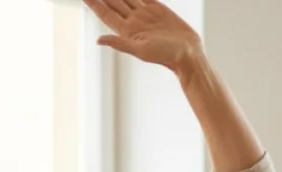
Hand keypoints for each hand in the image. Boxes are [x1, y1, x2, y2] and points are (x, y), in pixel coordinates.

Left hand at [83, 0, 202, 73]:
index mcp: (127, 30)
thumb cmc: (166, 56)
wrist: (189, 54)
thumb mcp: (141, 51)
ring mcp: (145, 14)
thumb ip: (120, 44)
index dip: (93, 3)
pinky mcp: (158, 9)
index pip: (105, 13)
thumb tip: (98, 40)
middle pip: (113, 2)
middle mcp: (134, 20)